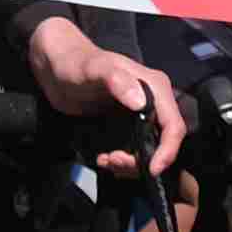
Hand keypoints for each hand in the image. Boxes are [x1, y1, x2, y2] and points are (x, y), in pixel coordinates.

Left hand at [26, 19, 186, 182]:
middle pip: (162, 143)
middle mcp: (152, 102)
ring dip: (130, 163)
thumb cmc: (77, 63)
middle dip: (143, 160)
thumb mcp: (96, 69)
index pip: (173, 125)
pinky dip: (122, 161)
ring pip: (148, 151)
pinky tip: (103, 157)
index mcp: (155, 87)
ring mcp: (139, 115)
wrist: (57, 68)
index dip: (168, 150)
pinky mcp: (126, 125)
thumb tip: (140, 103)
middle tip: (115, 161)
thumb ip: (117, 80)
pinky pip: (133, 150)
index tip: (152, 169)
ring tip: (106, 160)